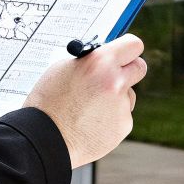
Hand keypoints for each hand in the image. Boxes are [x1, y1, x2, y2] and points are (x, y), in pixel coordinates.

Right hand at [21, 34, 146, 168]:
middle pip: (140, 67)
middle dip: (129, 70)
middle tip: (116, 75)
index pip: (133, 44)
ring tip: (89, 108)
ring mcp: (122, 106)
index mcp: (100, 62)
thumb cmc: (48, 103)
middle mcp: (116, 82)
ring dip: (115, 98)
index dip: (128, 48)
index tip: (124, 52)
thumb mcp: (63, 69)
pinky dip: (110, 118)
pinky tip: (90, 123)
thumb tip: (105, 60)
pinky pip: (121, 116)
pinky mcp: (123, 126)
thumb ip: (90, 62)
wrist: (44, 139)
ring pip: (128, 95)